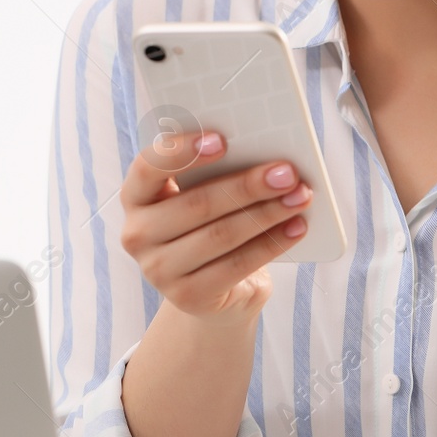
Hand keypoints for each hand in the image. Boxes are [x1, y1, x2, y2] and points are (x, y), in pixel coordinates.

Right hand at [118, 131, 312, 326]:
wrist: (214, 289)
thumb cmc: (211, 223)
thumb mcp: (204, 194)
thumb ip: (219, 172)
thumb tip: (264, 156)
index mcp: (136, 196)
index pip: (148, 167)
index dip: (183, 151)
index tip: (223, 139)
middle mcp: (137, 234)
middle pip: (197, 204)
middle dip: (247, 185)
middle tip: (287, 173)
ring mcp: (158, 270)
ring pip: (220, 235)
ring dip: (268, 213)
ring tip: (300, 197)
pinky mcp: (187, 297)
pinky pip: (236, 266)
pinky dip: (271, 244)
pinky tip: (296, 227)